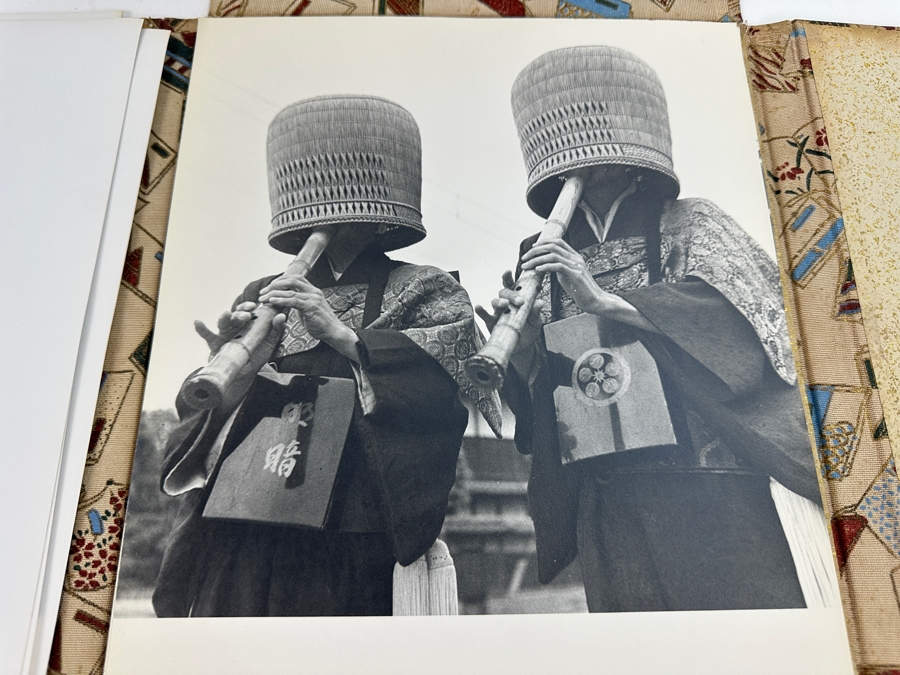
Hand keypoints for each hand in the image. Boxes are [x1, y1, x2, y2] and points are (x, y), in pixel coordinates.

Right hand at [194, 301, 286, 355]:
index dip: (249, 307)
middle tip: (246, 315)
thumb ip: (276, 330)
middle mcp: (235, 326)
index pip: (247, 311)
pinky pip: (207, 336)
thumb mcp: (269, 343)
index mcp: (247, 324)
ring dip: (224, 318)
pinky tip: (197, 322)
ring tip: (226, 314)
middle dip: (240, 313)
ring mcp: (224, 335)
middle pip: (235, 316)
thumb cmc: (256, 355)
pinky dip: (201, 329)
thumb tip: (282, 316)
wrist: (244, 374)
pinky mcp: (215, 345)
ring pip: (223, 323)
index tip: (255, 305)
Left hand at [258, 275, 359, 360]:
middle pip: (291, 280)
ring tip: (263, 298)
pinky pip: (293, 301)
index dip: (280, 281)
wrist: (334, 332)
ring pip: (290, 291)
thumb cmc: (321, 324)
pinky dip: (281, 301)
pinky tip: (272, 302)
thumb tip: (285, 301)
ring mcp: (313, 298)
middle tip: (263, 292)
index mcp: (313, 290)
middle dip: (274, 285)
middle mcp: (314, 291)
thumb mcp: (308, 309)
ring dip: (273, 294)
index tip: (269, 288)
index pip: (295, 278)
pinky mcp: (311, 307)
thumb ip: (298, 303)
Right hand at [475, 270, 544, 368]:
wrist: (524, 348)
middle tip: (520, 301)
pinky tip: (479, 307)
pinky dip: (481, 311)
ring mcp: (498, 313)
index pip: (512, 286)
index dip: (508, 278)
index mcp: (516, 299)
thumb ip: (535, 312)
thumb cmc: (529, 330)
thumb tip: (540, 302)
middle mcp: (506, 303)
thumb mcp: (536, 321)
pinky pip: (485, 316)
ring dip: (499, 301)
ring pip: (495, 301)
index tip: (508, 271)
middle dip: (511, 294)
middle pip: (504, 292)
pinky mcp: (492, 323)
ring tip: (505, 304)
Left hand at [520, 238, 658, 332]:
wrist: (596, 302)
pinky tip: (537, 270)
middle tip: (524, 258)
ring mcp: (576, 265)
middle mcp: (576, 258)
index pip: (558, 242)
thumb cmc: (581, 292)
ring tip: (526, 266)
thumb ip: (559, 269)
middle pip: (552, 246)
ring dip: (536, 259)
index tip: (531, 249)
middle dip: (535, 251)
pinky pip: (557, 266)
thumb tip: (545, 266)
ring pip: (552, 255)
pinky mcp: (575, 275)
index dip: (543, 243)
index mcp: (574, 257)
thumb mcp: (567, 277)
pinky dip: (545, 267)